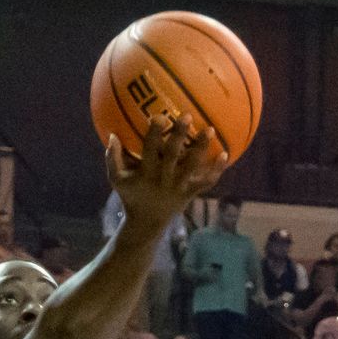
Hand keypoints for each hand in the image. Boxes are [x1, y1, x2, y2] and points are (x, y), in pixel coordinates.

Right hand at [107, 114, 226, 228]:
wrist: (146, 223)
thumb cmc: (131, 196)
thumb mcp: (117, 179)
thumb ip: (113, 158)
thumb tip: (111, 135)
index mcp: (146, 173)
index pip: (150, 148)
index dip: (154, 133)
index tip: (159, 116)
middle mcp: (164, 178)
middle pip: (174, 154)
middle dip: (180, 135)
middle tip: (187, 116)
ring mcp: (179, 186)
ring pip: (193, 165)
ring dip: (202, 147)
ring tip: (210, 129)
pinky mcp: (190, 193)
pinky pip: (206, 181)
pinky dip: (217, 170)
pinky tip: (226, 154)